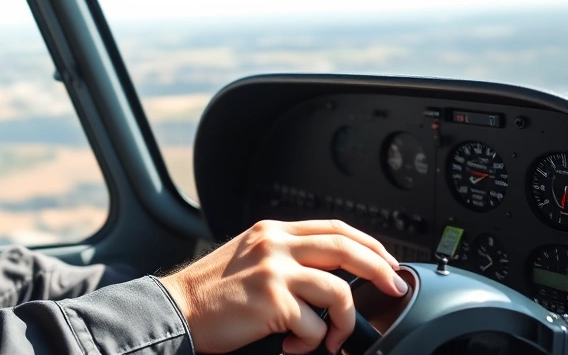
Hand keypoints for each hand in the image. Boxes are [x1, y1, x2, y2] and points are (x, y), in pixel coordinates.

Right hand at [158, 219, 407, 353]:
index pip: (334, 227)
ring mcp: (275, 272)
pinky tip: (292, 346)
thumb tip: (330, 274)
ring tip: (329, 340)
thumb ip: (283, 256)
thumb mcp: (248, 257)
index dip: (369, 244)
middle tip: (394, 289)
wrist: (177, 309)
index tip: (388, 262)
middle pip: (346, 248)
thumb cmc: (211, 292)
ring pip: (339, 292)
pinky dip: (310, 343)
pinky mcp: (272, 302)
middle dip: (381, 269)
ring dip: (345, 323)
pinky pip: (314, 326)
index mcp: (271, 232)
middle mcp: (275, 245)